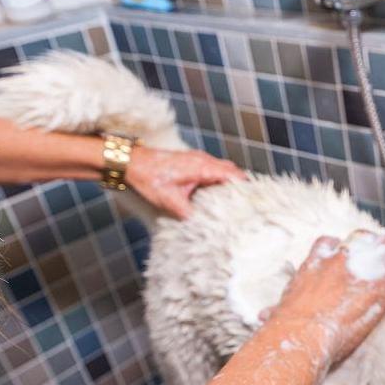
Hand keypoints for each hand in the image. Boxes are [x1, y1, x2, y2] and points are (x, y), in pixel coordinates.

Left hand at [125, 147, 246, 218]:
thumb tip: (203, 225)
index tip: (254, 200)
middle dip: (241, 185)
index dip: (246, 187)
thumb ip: (189, 213)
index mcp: (203, 168)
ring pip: (223, 168)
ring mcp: (197, 158)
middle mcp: (203, 160)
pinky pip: (212, 167)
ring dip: (229, 181)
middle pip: (232, 170)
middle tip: (246, 203)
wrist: (131, 162)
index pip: (234, 175)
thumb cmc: (148, 178)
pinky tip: (214, 192)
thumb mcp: (170, 201)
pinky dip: (219, 178)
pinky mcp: (191, 160)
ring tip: (233, 200)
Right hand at [265, 231, 384, 365]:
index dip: (338, 250)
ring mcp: (359, 270)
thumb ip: (275, 310)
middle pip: (358, 239)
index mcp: (313, 263)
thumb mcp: (278, 312)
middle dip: (366, 245)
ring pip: (382, 248)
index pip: (328, 243)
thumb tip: (263, 315)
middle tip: (373, 254)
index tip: (341, 256)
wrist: (301, 333)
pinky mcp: (378, 286)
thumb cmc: (286, 327)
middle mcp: (337, 260)